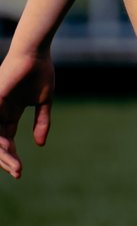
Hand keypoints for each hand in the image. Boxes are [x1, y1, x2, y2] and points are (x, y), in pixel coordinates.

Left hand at [0, 41, 53, 179]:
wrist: (36, 53)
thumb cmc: (40, 71)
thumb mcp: (43, 102)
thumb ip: (41, 122)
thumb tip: (40, 144)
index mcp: (10, 112)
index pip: (6, 139)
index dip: (11, 156)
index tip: (20, 171)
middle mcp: (0, 111)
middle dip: (7, 159)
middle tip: (18, 173)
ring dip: (3, 153)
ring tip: (15, 166)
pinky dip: (0, 138)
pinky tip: (8, 148)